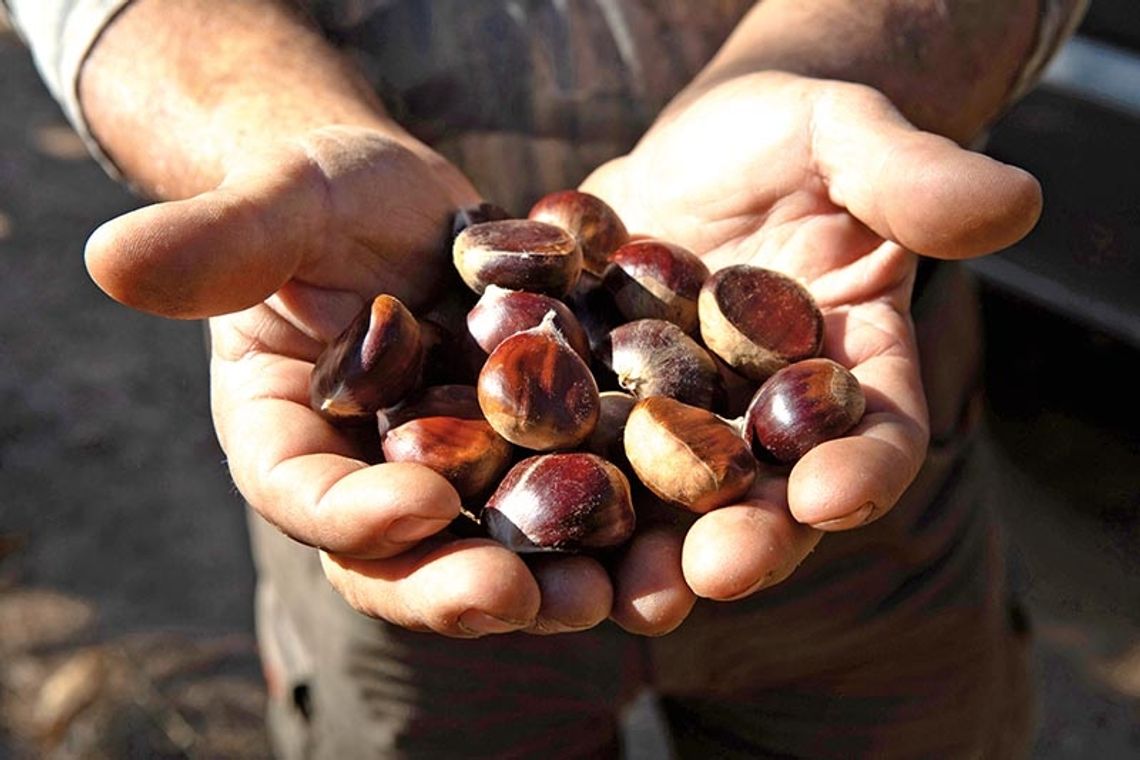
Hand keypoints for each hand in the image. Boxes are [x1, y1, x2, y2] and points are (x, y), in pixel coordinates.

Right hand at [85, 126, 614, 635]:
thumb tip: (108, 260)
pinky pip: (577, 494)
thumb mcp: (281, 203)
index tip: (409, 508)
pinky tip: (672, 530)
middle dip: (458, 583)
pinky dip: (620, 518)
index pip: (305, 495)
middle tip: (519, 599)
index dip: (351, 515)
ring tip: (610, 595)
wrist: (413, 196)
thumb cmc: (326, 192)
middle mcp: (375, 477)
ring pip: (500, 544)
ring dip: (553, 579)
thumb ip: (218, 240)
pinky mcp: (538, 451)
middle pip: (409, 554)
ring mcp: (461, 473)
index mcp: (293, 438)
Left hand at [581, 71, 1041, 632]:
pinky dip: (555, 482)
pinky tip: (519, 504)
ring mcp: (680, 421)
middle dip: (745, 539)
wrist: (696, 141)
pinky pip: (577, 450)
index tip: (833, 497)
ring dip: (646, 550)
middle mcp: (767, 420)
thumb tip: (1014, 202)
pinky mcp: (602, 402)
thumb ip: (912, 178)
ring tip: (617, 589)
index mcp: (850, 374)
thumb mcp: (847, 135)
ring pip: (668, 502)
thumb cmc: (792, 131)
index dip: (863, 473)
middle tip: (713, 573)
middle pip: (767, 497)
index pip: (877, 439)